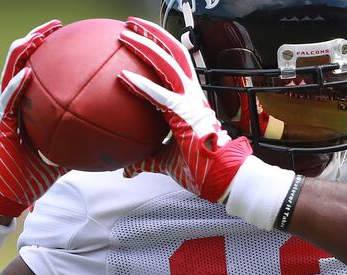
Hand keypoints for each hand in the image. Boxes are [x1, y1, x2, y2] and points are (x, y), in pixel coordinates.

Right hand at [0, 20, 67, 217]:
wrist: (8, 194)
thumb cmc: (34, 175)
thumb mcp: (65, 153)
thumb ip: (81, 139)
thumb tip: (112, 136)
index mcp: (27, 105)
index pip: (37, 68)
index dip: (49, 50)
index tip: (68, 36)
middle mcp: (13, 103)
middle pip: (22, 61)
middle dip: (36, 38)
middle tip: (55, 25)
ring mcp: (4, 112)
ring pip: (10, 72)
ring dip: (23, 51)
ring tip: (37, 36)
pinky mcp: (0, 125)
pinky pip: (8, 101)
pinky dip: (16, 86)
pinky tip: (26, 73)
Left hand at [117, 17, 252, 202]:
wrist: (223, 179)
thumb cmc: (200, 169)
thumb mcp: (165, 161)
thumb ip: (145, 160)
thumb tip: (127, 170)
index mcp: (190, 101)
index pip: (173, 67)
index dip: (157, 50)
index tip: (139, 40)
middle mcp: (192, 95)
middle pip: (173, 53)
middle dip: (152, 35)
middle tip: (131, 24)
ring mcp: (191, 102)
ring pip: (168, 62)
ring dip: (145, 45)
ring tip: (125, 33)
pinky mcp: (185, 115)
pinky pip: (160, 95)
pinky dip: (141, 85)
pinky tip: (122, 77)